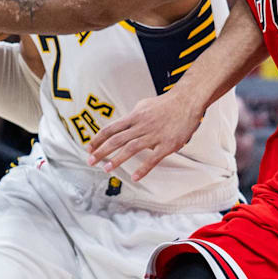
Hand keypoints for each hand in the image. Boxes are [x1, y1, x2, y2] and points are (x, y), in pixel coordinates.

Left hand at [86, 91, 204, 181]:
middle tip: (90, 161)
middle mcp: (142, 125)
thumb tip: (122, 125)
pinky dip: (143, 168)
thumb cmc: (166, 104)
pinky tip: (134, 177)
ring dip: (117, 159)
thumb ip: (133, 117)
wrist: (188, 101)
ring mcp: (154, 135)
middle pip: (117, 139)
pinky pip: (153, 158)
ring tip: (106, 169)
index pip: (111, 128)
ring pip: (131, 148)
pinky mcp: (168, 144)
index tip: (89, 148)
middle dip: (101, 151)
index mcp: (135, 116)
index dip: (98, 139)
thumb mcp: (144, 105)